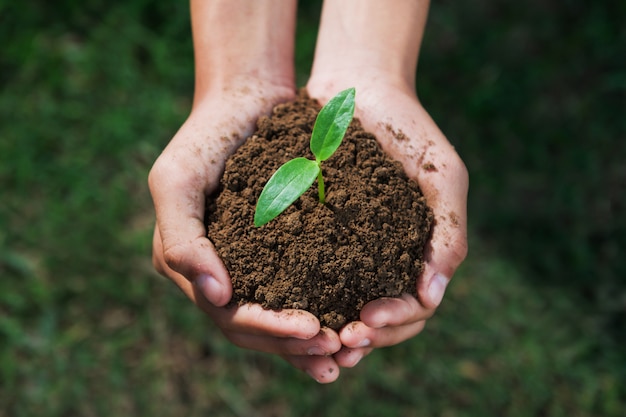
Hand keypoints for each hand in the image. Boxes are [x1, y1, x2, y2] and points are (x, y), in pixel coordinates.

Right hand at [149, 85, 346, 382]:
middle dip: (293, 345)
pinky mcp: (278, 247)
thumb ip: (183, 240)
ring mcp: (248, 263)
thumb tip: (217, 296)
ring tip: (348, 352)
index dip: (269, 330)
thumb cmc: (206, 136)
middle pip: (255, 326)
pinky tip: (351, 322)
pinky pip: (299, 286)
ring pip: (278, 316)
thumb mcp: (177, 181)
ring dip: (309, 342)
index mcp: (189, 266)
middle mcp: (217, 272)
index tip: (314, 331)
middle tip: (337, 352)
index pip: (229, 314)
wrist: (245, 98)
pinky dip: (322, 307)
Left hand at [307, 77, 467, 367]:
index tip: (365, 320)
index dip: (395, 321)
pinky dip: (305, 302)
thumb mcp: (442, 174)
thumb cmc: (409, 130)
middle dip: (365, 337)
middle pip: (382, 320)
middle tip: (338, 343)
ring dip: (332, 332)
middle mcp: (386, 260)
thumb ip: (448, 232)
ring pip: (345, 309)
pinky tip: (285, 309)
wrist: (358, 90)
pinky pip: (311, 277)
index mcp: (419, 253)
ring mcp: (352, 251)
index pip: (415, 307)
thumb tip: (433, 296)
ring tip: (312, 341)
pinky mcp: (316, 235)